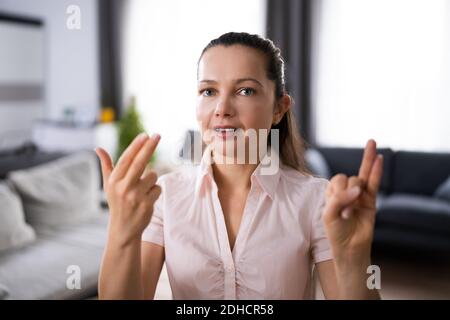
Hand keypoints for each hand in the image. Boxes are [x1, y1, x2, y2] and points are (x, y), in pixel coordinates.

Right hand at [95, 133, 161, 246]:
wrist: (123, 228)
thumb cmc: (117, 202)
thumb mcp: (109, 185)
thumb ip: (106, 166)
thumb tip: (98, 148)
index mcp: (114, 180)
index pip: (126, 159)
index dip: (136, 146)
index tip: (145, 135)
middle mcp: (123, 187)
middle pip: (139, 163)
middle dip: (149, 147)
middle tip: (158, 135)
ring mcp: (135, 196)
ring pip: (153, 176)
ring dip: (151, 180)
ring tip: (143, 190)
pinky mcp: (146, 204)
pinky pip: (158, 188)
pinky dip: (155, 191)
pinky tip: (148, 199)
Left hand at [322, 139, 383, 259]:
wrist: (349, 248)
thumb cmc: (336, 232)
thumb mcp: (329, 214)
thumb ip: (339, 199)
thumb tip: (358, 190)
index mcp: (332, 193)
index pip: (336, 181)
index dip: (338, 192)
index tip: (339, 212)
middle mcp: (346, 192)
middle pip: (349, 178)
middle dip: (346, 191)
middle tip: (346, 209)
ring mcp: (360, 195)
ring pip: (362, 178)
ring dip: (356, 192)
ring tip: (351, 210)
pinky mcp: (371, 201)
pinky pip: (374, 183)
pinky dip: (376, 171)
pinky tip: (378, 157)